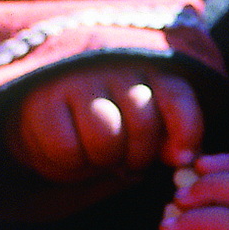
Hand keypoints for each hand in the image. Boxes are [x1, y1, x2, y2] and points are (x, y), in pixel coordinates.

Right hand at [8, 65, 202, 182]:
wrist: (44, 116)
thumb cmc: (107, 122)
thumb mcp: (144, 126)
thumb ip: (169, 138)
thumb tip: (185, 158)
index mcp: (147, 68)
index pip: (176, 97)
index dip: (186, 132)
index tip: (182, 159)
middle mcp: (112, 66)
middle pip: (143, 122)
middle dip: (139, 155)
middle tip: (126, 160)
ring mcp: (75, 80)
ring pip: (105, 137)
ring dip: (104, 159)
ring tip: (97, 154)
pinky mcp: (42, 102)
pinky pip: (68, 148)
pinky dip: (71, 163)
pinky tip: (70, 150)